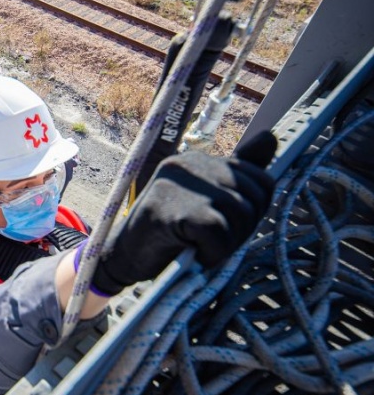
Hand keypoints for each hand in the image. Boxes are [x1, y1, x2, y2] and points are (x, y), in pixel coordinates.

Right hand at [91, 132, 276, 294]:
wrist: (122, 256)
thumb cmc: (166, 233)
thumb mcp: (204, 201)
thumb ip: (237, 174)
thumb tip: (272, 137)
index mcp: (197, 160)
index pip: (259, 179)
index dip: (254, 211)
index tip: (229, 228)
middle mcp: (189, 165)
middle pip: (253, 198)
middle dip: (242, 229)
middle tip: (215, 243)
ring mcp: (180, 186)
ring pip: (239, 216)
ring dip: (227, 244)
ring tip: (203, 249)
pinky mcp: (175, 210)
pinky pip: (219, 234)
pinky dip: (213, 253)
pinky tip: (196, 256)